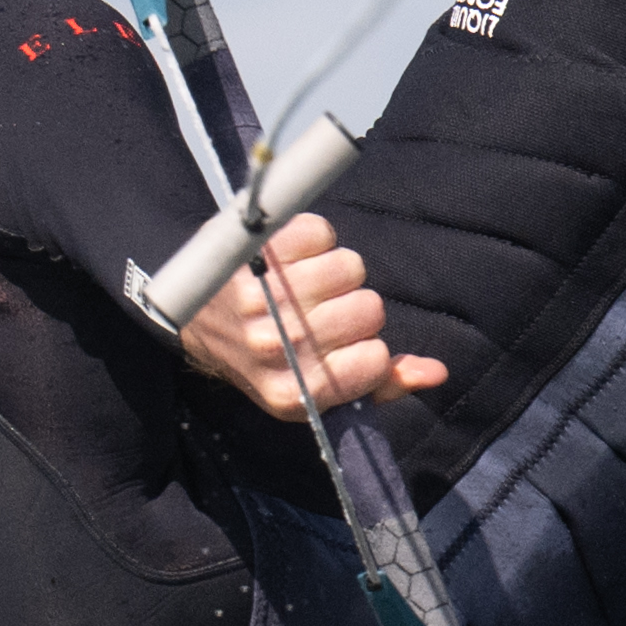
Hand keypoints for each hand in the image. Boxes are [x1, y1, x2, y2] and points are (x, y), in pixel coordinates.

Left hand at [179, 214, 438, 416]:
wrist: (190, 316)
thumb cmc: (263, 356)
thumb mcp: (313, 390)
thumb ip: (378, 384)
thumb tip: (436, 372)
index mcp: (293, 393)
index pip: (376, 357)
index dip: (367, 346)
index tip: (341, 346)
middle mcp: (276, 348)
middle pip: (368, 309)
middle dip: (352, 307)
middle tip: (319, 311)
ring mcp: (263, 298)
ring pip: (349, 267)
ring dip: (334, 271)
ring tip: (303, 284)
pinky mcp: (254, 254)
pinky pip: (321, 233)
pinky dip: (312, 240)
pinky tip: (289, 259)